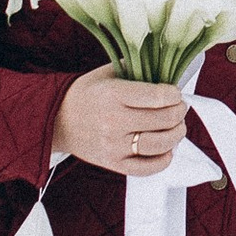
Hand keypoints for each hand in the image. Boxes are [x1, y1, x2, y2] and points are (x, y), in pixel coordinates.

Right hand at [55, 65, 186, 174]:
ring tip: (177, 126)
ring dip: (177, 134)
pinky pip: (147, 168)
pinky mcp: (114, 163)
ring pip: (160, 144)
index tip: (175, 93)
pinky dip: (164, 159)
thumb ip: (136, 68)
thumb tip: (167, 68)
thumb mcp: (107, 73)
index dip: (175, 95)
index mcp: (113, 94)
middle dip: (179, 112)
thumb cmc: (86, 94)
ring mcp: (114, 145)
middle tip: (180, 107)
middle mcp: (113, 121)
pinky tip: (167, 148)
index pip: (159, 97)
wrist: (56, 119)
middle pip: (164, 120)